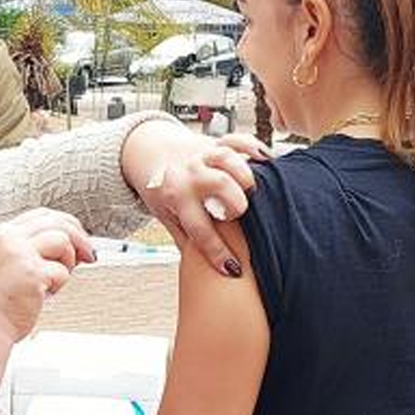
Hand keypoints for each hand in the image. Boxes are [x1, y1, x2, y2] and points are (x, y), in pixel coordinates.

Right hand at [0, 209, 92, 373]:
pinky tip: (43, 295)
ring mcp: (20, 254)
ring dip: (67, 262)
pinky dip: (59, 285)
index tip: (78, 238)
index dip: (66, 224)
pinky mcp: (32, 273)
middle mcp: (9, 239)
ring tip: (52, 281)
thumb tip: (71, 242)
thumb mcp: (6, 262)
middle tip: (88, 255)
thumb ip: (30, 247)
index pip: (42, 215)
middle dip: (79, 238)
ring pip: (63, 241)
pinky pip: (63, 271)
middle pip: (58, 222)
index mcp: (1, 233)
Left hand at [123, 120, 258, 276]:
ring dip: (246, 175)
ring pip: (229, 158)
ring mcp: (204, 155)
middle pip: (219, 184)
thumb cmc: (161, 190)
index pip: (199, 228)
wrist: (148, 152)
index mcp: (175, 196)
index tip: (235, 269)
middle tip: (239, 216)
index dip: (218, 251)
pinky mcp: (216, 141)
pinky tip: (266, 161)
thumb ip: (185, 239)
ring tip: (253, 191)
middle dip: (235, 203)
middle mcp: (190, 173)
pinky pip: (238, 140)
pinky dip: (253, 148)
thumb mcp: (166, 217)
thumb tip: (203, 274)